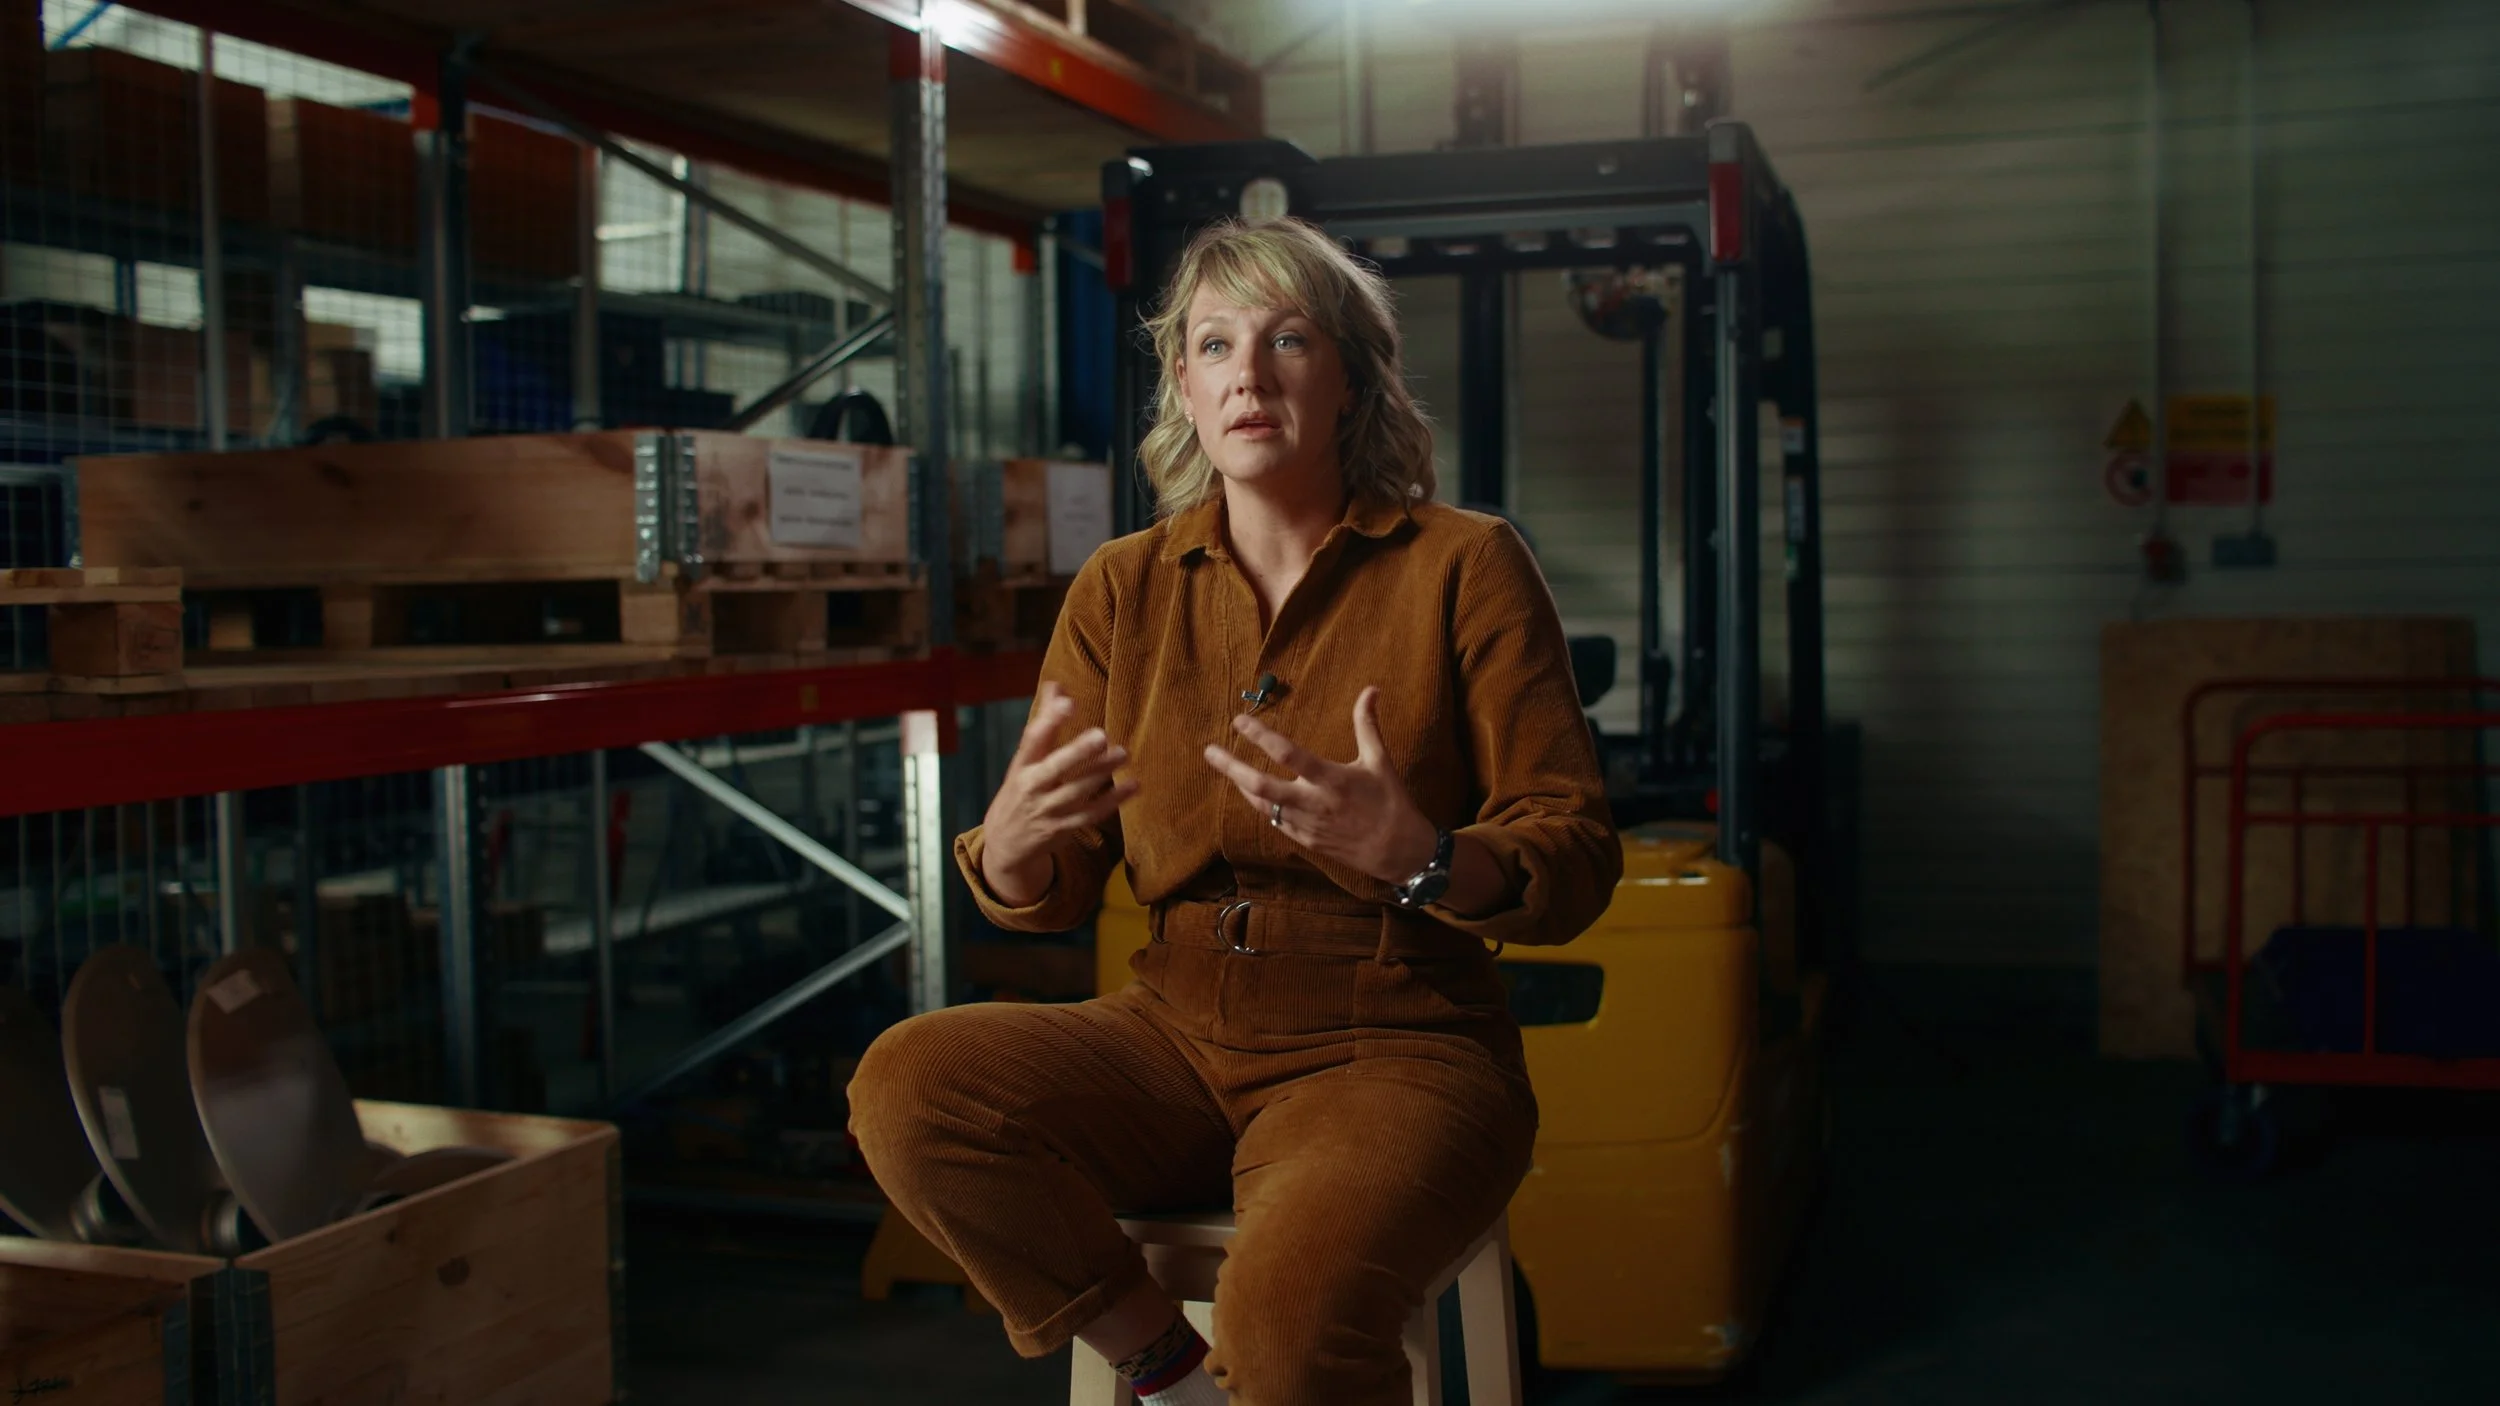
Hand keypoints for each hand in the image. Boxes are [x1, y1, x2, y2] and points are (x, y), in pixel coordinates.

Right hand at [983, 682, 1136, 897]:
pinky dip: (1113, 801)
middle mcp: (1032, 788)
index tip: (1067, 702)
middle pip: (1055, 768)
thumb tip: (1057, 686)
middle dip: (1077, 752)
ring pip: (1077, 791)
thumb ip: (1044, 723)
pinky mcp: (1064, 829)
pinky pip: (1091, 814)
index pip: (1032, 740)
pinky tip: (1133, 786)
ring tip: (1123, 753)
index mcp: (1021, 767)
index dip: (1049, 721)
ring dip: (1101, 772)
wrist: (1005, 845)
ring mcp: (1048, 811)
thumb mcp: (1024, 761)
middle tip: (1101, 735)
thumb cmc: (1020, 792)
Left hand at [1201, 686, 1438, 885]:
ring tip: (1225, 765)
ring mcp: (1306, 825)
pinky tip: (1251, 790)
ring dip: (1240, 784)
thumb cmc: (1390, 802)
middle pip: (1261, 786)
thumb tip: (1371, 689)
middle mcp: (1314, 804)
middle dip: (1232, 767)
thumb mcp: (1379, 761)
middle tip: (1210, 751)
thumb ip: (1368, 725)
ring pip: (1262, 804)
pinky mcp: (1305, 840)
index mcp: (1332, 780)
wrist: (1397, 851)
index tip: (1239, 721)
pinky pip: (1274, 819)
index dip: (1260, 735)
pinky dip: (1260, 803)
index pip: (1288, 754)